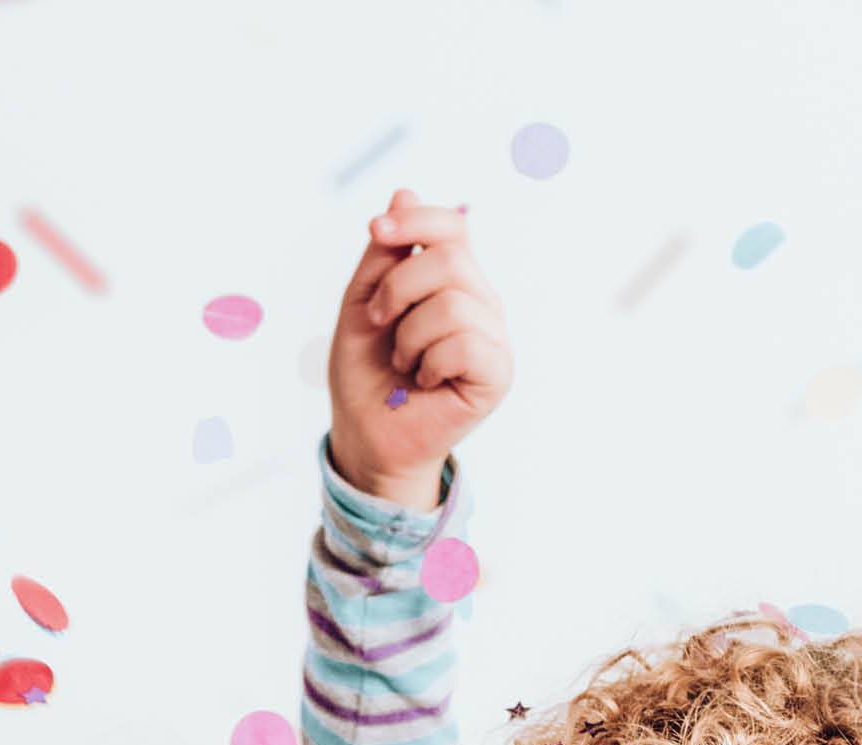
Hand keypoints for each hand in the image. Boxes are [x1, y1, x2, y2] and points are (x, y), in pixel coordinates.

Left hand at [326, 189, 511, 509]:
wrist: (367, 434)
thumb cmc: (367, 373)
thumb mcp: (363, 300)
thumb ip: (386, 253)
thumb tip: (406, 193)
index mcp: (452, 282)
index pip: (453, 226)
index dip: (415, 220)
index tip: (377, 233)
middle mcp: (480, 304)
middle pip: (450, 257)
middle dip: (398, 288)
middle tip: (381, 323)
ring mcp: (492, 339)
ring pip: (453, 302)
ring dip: (409, 335)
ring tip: (404, 361)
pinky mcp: (497, 375)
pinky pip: (465, 343)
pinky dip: (430, 362)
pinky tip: (424, 380)